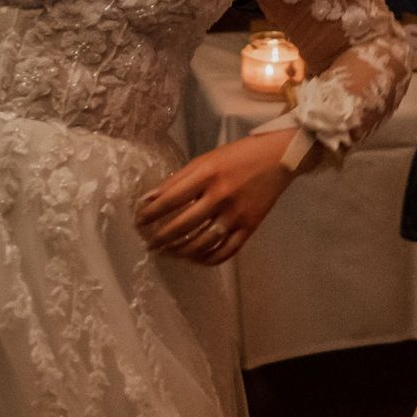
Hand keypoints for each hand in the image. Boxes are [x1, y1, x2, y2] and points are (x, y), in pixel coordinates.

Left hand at [136, 129, 298, 266]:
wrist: (278, 158)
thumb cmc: (237, 156)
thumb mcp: (205, 160)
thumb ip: (178, 180)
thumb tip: (149, 199)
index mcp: (207, 174)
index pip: (169, 200)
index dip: (149, 214)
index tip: (138, 222)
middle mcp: (221, 196)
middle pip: (182, 226)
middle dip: (160, 238)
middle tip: (150, 244)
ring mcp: (236, 215)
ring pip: (202, 244)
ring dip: (180, 252)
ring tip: (168, 253)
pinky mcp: (250, 228)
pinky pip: (225, 252)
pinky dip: (207, 260)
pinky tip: (195, 259)